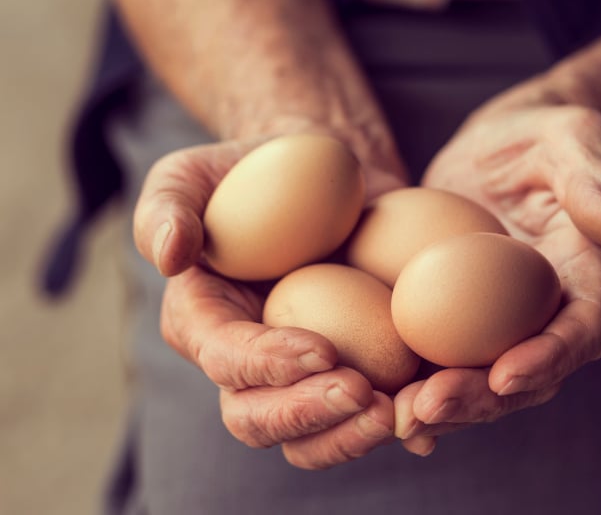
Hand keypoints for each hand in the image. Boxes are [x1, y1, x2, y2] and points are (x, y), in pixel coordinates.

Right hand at [133, 133, 406, 468]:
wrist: (325, 175)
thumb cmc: (253, 171)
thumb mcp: (194, 173)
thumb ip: (168, 205)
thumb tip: (170, 255)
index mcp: (204, 323)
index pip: (225, 359)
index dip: (267, 365)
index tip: (322, 350)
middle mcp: (247, 364)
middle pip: (260, 420)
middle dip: (308, 416)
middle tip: (364, 394)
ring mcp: (300, 375)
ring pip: (313, 436)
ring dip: (353, 435)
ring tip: (401, 413)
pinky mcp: (352, 368)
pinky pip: (366, 415)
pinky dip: (397, 424)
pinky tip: (427, 418)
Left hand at [394, 90, 600, 455]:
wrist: (506, 146)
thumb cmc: (548, 136)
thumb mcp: (576, 138)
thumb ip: (596, 178)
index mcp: (588, 279)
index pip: (583, 330)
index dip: (549, 358)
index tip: (506, 374)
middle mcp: (548, 314)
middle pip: (526, 375)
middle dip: (481, 399)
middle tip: (429, 407)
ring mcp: (502, 322)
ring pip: (480, 380)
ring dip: (442, 406)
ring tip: (394, 417)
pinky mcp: (459, 318)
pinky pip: (441, 358)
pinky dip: (413, 385)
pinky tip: (376, 400)